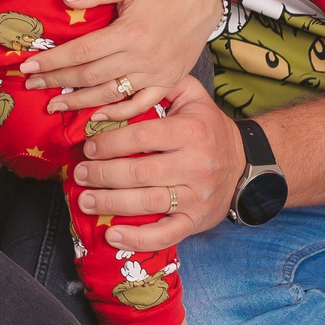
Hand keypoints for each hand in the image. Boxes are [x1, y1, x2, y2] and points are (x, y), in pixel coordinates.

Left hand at [20, 0, 223, 115]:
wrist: (203, 0)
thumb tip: (64, 0)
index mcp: (129, 32)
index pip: (81, 51)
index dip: (52, 61)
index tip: (28, 67)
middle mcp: (141, 58)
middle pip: (90, 75)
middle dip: (57, 82)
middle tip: (31, 87)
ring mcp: (156, 75)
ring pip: (110, 94)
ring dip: (79, 103)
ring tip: (53, 106)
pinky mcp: (167, 84)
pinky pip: (140, 106)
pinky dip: (117, 114)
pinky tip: (95, 117)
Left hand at [70, 77, 243, 252]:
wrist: (245, 163)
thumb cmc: (208, 128)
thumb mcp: (193, 97)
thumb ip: (162, 85)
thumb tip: (122, 84)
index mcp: (192, 132)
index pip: (142, 137)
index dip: (110, 143)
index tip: (88, 147)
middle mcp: (196, 165)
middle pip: (139, 172)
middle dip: (102, 174)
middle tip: (79, 174)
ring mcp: (196, 196)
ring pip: (147, 203)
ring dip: (110, 203)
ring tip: (85, 200)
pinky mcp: (195, 221)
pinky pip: (165, 235)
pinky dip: (137, 239)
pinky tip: (113, 235)